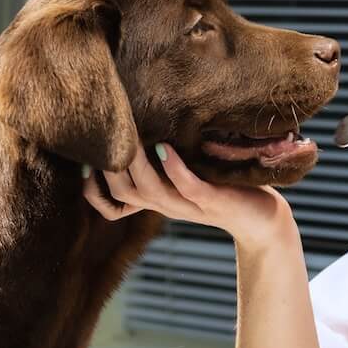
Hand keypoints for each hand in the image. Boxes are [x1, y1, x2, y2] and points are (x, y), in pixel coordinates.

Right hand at [84, 143, 290, 246]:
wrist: (263, 220)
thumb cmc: (223, 189)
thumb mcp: (185, 177)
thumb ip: (161, 162)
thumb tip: (140, 126)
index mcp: (157, 200)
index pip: (111, 205)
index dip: (93, 190)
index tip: (83, 162)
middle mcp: (167, 205)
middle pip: (124, 192)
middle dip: (110, 167)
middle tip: (106, 135)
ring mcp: (189, 205)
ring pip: (150, 191)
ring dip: (138, 165)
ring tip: (130, 139)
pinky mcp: (214, 201)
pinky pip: (188, 187)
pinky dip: (174, 169)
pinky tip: (165, 147)